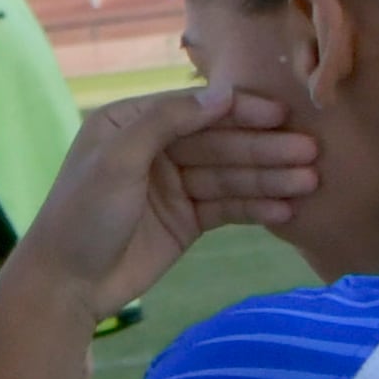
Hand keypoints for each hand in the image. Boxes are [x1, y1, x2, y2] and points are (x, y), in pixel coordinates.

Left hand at [13, 84, 313, 311]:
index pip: (195, 109)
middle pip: (219, 142)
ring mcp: (172, 186)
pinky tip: (288, 209)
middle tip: (311, 153)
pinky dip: (257, 206)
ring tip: (311, 182)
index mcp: (129, 124)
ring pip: (230, 175)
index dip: (240, 110)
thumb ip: (166, 122)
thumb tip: (222, 93)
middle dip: (264, 148)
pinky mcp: (186, 220)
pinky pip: (228, 206)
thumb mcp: (117, 160)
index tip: (282, 114)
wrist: (66, 284)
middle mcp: (153, 149)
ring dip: (270, 178)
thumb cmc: (81, 215)